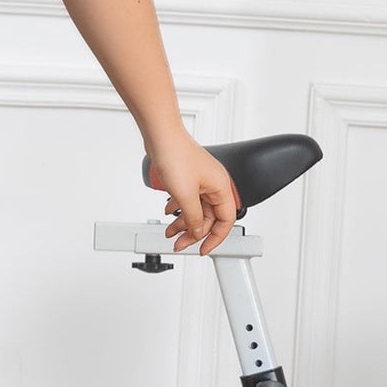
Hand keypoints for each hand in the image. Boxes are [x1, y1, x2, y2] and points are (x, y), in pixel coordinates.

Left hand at [147, 130, 240, 254]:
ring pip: (196, 209)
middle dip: (194, 232)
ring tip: (169, 232)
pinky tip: (168, 212)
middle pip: (209, 217)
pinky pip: (188, 199)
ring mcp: (201, 181)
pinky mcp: (189, 177)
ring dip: (183, 222)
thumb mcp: (185, 195)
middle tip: (180, 244)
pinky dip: (178, 208)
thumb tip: (197, 232)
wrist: (161, 136)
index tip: (203, 249)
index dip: (215, 238)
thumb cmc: (176, 156)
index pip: (225, 221)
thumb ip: (193, 218)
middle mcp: (214, 185)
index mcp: (221, 188)